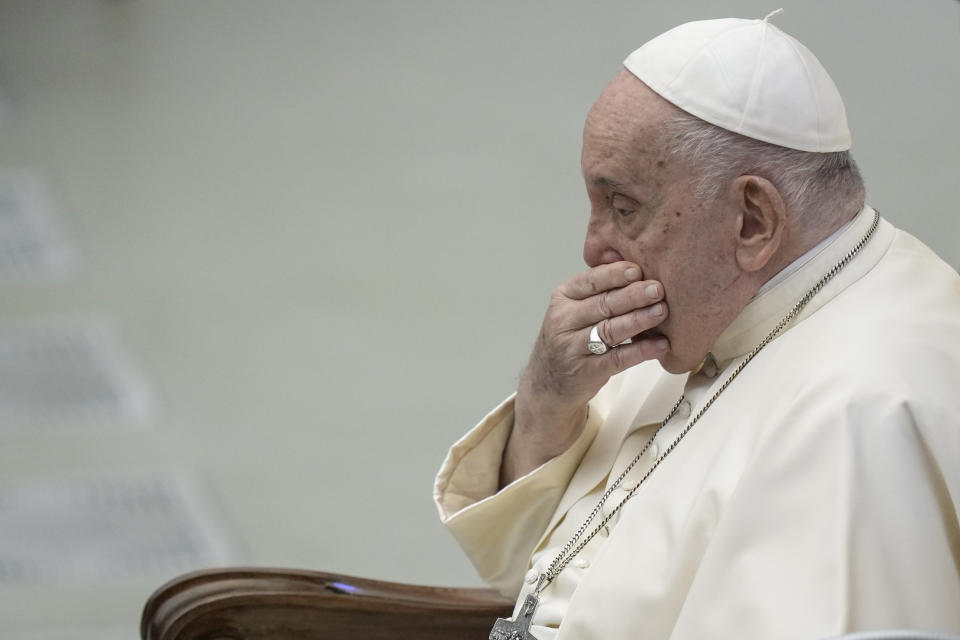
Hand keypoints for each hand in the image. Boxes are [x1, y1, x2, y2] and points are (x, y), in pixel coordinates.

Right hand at [500, 262, 668, 485]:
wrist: (546, 383)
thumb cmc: (569, 339)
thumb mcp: (572, 310)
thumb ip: (597, 290)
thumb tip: (635, 263)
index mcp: (563, 299)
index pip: (589, 281)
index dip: (614, 275)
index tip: (638, 269)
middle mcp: (564, 321)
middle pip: (602, 305)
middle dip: (633, 295)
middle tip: (658, 289)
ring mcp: (573, 348)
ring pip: (610, 330)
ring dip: (639, 320)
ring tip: (662, 311)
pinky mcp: (586, 372)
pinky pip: (617, 359)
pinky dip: (641, 351)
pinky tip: (661, 344)